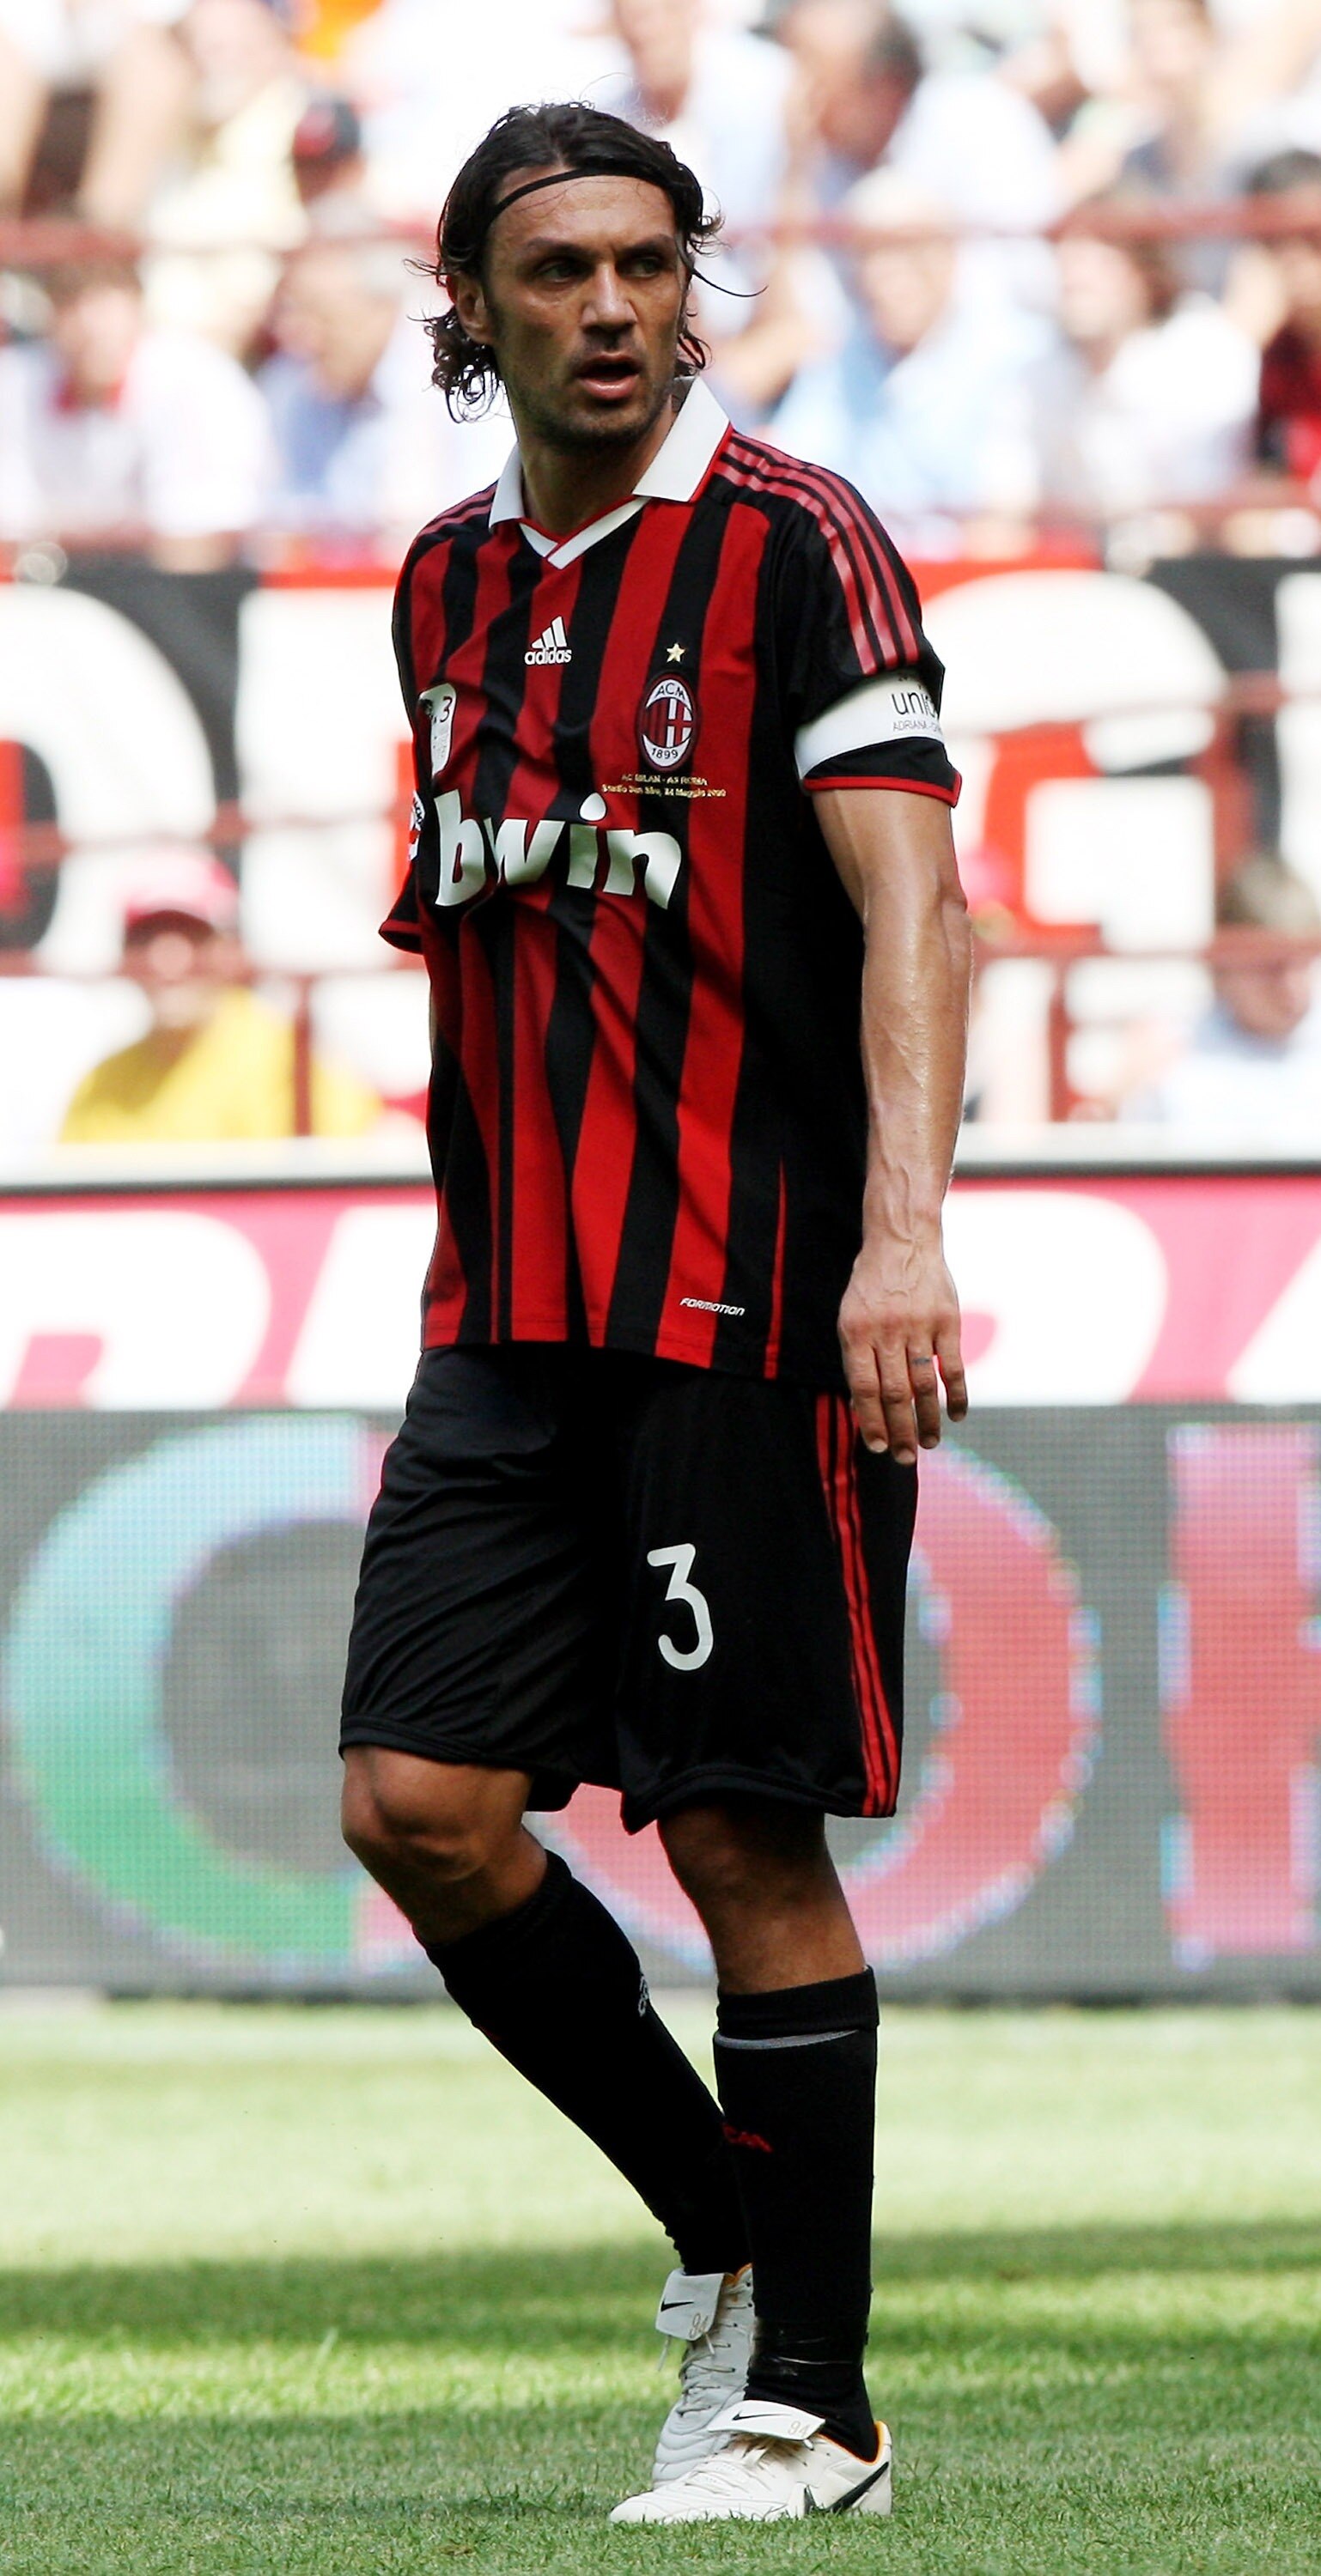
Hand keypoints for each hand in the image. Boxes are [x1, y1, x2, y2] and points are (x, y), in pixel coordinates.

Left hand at [838, 1235, 966, 1465]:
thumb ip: (856, 1359)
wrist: (902, 1241)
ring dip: (929, 1420)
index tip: (877, 1447)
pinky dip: (956, 1395)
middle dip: (900, 1431)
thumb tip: (862, 1409)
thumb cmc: (872, 1287)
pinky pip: (953, 1366)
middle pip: (894, 1393)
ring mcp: (919, 1326)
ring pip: (924, 1385)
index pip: (863, 1388)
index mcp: (856, 1332)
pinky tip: (956, 1415)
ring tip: (930, 1443)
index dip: (870, 1421)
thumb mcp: (851, 1318)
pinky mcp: (947, 1321)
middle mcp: (887, 1331)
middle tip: (906, 1457)